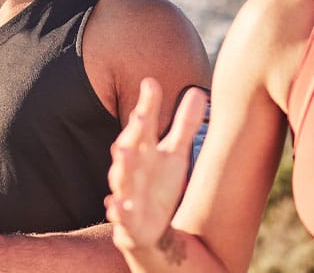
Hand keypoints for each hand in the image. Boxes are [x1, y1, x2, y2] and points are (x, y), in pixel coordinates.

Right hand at [105, 78, 207, 255]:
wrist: (149, 231)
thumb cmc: (159, 186)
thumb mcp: (176, 155)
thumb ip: (185, 124)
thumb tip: (198, 91)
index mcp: (143, 151)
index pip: (144, 125)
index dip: (147, 105)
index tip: (150, 83)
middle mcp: (132, 170)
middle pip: (130, 147)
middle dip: (133, 132)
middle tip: (140, 115)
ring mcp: (127, 195)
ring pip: (120, 179)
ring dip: (121, 166)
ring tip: (123, 152)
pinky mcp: (128, 222)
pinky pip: (120, 217)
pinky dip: (117, 211)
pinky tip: (115, 206)